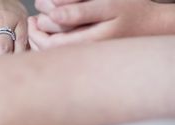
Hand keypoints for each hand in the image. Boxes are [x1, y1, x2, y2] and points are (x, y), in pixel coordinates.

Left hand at [29, 0, 165, 49]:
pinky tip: (50, 35)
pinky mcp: (85, 58)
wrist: (149, 27)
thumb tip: (52, 16)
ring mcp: (84, 59)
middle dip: (36, 35)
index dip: (36, 30)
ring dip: (40, 42)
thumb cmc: (130, 12)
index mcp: (85, 44)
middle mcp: (83, 57)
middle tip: (33, 21)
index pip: (47, 44)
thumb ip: (79, 12)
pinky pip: (61, 57)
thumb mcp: (107, 6)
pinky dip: (50, 47)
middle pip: (47, 52)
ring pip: (52, 57)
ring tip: (38, 26)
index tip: (33, 17)